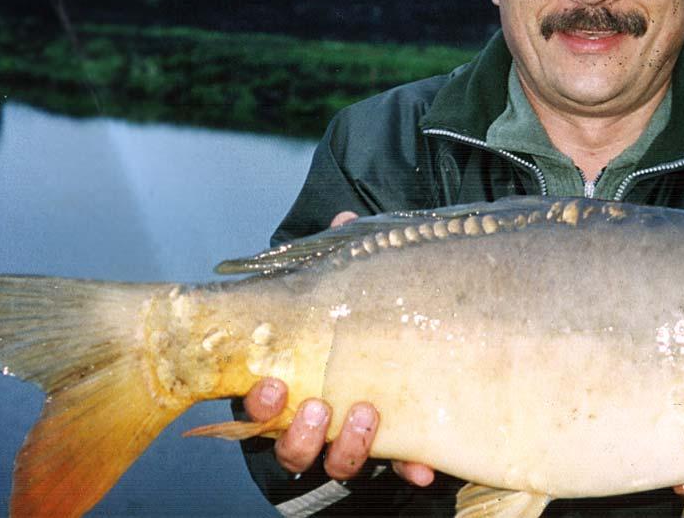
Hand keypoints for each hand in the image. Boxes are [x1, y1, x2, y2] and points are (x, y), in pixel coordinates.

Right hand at [241, 210, 434, 486]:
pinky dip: (408, 467)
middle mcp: (314, 423)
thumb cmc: (350, 322)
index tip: (272, 385)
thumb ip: (338, 260)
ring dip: (346, 447)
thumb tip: (345, 217)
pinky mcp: (391, 450)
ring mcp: (350, 441)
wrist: (396, 347)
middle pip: (292, 447)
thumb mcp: (341, 291)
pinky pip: (397, 466)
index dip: (259, 405)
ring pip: (336, 463)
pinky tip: (424, 467)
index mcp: (291, 388)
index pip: (259, 407)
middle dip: (299, 432)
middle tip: (315, 406)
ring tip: (364, 415)